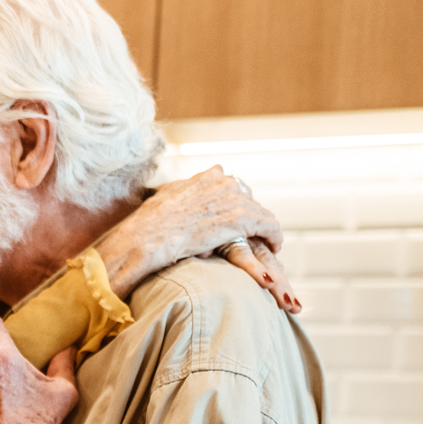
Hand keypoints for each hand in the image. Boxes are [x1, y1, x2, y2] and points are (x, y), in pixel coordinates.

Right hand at [93, 166, 300, 312]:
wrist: (147, 237)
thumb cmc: (149, 223)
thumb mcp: (163, 197)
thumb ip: (177, 191)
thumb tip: (173, 191)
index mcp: (208, 176)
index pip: (232, 186)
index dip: (235, 204)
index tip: (234, 217)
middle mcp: (224, 182)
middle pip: (249, 200)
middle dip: (251, 217)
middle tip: (251, 235)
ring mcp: (234, 199)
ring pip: (262, 214)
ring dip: (265, 230)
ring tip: (267, 243)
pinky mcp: (242, 219)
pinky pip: (270, 227)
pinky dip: (275, 237)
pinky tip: (275, 247)